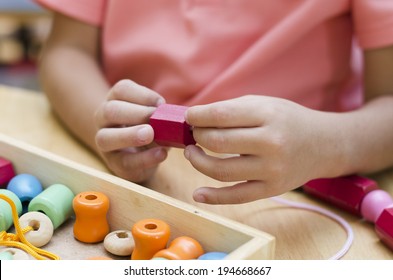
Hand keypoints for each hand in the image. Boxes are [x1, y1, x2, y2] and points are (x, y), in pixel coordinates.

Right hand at [94, 80, 167, 182]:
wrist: (142, 157)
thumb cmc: (149, 128)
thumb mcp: (154, 118)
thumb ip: (161, 114)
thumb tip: (174, 115)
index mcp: (114, 100)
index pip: (121, 89)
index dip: (142, 95)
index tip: (161, 104)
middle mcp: (103, 119)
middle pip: (110, 111)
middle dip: (134, 114)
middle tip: (154, 118)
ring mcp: (103, 142)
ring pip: (105, 138)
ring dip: (129, 135)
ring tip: (150, 135)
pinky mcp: (114, 163)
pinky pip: (124, 161)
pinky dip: (144, 158)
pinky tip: (161, 154)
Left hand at [184, 95, 345, 203]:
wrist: (324, 144)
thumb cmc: (287, 120)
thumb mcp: (264, 104)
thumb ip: (231, 110)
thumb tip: (195, 120)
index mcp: (267, 115)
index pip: (221, 115)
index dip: (198, 116)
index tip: (189, 117)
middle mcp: (271, 142)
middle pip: (218, 142)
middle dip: (198, 137)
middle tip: (194, 134)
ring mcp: (272, 169)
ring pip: (222, 170)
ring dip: (198, 162)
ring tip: (192, 153)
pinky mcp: (272, 189)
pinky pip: (237, 196)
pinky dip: (213, 197)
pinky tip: (198, 194)